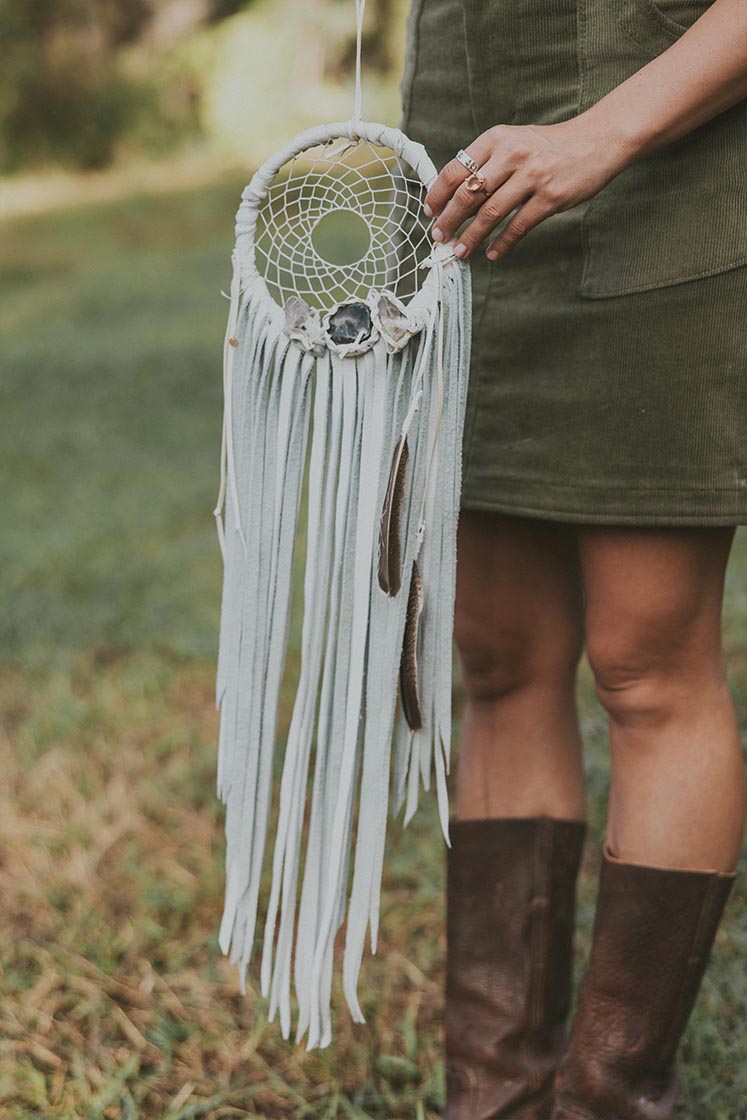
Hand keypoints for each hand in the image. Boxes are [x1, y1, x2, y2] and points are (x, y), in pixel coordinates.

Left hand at [424, 114, 629, 260]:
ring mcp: (532, 176)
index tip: (430, 212)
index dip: (439, 194)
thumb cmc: (547, 147)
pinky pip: (518, 226)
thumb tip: (454, 199)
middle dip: (449, 220)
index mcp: (496, 138)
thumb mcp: (514, 142)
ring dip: (471, 236)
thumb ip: (486, 163)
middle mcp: (512, 154)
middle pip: (468, 194)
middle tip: (439, 238)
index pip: (456, 169)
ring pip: (490, 213)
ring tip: (460, 251)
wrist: (596, 141)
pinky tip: (492, 253)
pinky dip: (502, 243)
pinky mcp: (550, 197)